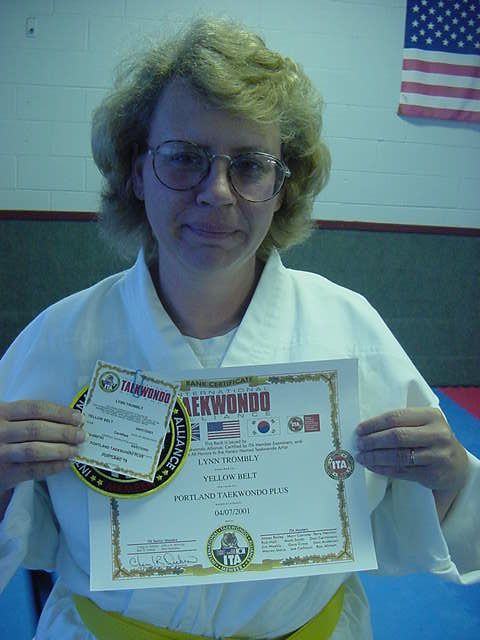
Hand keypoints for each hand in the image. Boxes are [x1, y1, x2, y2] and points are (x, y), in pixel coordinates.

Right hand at [0, 400, 84, 492]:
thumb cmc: (2, 435)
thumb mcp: (7, 419)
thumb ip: (28, 416)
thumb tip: (69, 417)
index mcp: (2, 412)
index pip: (35, 408)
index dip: (59, 412)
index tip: (78, 417)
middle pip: (37, 429)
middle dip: (63, 432)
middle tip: (81, 435)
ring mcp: (0, 454)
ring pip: (34, 450)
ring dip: (59, 450)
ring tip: (75, 450)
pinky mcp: (4, 474)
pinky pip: (32, 470)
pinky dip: (52, 467)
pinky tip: (65, 464)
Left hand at [354, 407, 468, 493]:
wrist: (457, 465)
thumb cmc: (432, 439)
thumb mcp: (424, 424)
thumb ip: (403, 422)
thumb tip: (367, 429)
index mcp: (431, 416)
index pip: (396, 417)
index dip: (374, 424)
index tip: (359, 429)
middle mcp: (437, 434)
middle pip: (396, 436)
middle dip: (373, 441)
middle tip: (359, 444)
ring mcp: (436, 456)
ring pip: (398, 456)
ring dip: (375, 457)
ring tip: (362, 456)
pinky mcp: (432, 474)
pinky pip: (402, 471)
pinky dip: (383, 469)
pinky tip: (372, 466)